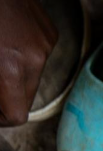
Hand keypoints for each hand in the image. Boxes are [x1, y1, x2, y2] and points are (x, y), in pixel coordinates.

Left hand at [0, 0, 57, 125]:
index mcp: (11, 67)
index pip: (17, 114)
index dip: (2, 118)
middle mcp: (34, 59)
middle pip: (25, 98)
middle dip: (5, 98)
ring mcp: (45, 44)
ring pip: (31, 77)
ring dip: (13, 75)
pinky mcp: (49, 32)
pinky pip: (37, 57)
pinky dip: (21, 57)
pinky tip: (6, 42)